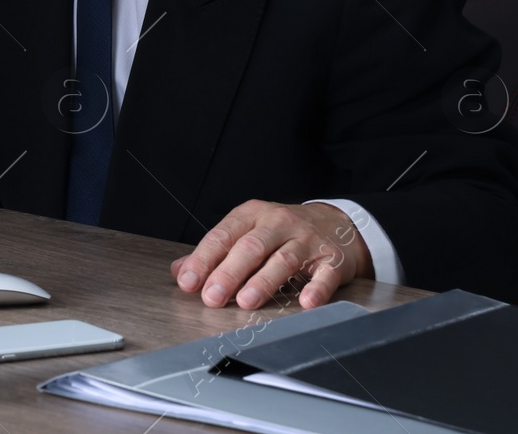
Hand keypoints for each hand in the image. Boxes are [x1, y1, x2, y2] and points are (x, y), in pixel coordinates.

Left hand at [170, 200, 371, 309]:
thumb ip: (215, 252)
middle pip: (251, 247)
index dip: (204, 259)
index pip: (223, 235)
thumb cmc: (282, 232)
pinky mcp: (332, 259)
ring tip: (246, 301)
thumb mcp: (247, 232)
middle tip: (212, 297)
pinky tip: (306, 302)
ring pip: (283, 259)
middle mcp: (279, 223)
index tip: (189, 282)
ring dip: (264, 282)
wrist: (337, 224)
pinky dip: (316, 289)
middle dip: (229, 273)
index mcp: (252, 214)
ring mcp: (307, 240)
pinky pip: (325, 274)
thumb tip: (180, 271)